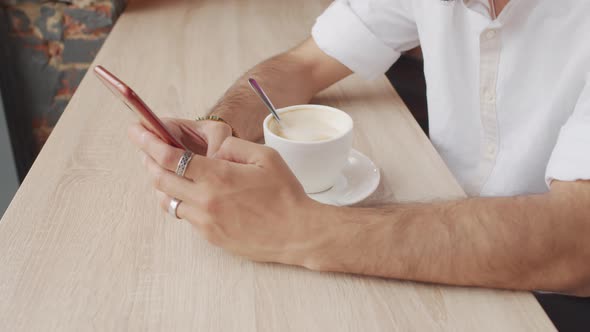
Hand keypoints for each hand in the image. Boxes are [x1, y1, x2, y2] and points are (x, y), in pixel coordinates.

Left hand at [127, 123, 330, 265]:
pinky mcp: (210, 236)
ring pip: (168, 201)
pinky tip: (193, 194)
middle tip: (146, 150)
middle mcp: (205, 200)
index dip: (148, 142)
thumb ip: (233, 147)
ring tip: (169, 172)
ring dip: (163, 184)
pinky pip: (186, 216)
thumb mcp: (265, 157)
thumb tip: (213, 148)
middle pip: (160, 179)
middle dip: (148, 161)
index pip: (169, 157)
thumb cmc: (285, 194)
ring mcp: (205, 221)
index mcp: (217, 176)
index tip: (136, 131)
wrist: (298, 233)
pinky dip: (183, 202)